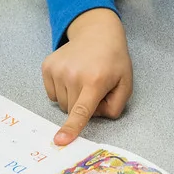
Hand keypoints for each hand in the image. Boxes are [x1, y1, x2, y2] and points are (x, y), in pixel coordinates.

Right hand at [42, 8, 132, 144]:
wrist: (97, 33)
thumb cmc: (113, 61)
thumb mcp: (126, 84)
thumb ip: (115, 107)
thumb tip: (94, 117)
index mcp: (95, 81)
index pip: (81, 110)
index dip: (71, 127)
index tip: (60, 141)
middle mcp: (73, 75)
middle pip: (71, 110)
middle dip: (83, 106)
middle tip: (94, 88)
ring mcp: (57, 69)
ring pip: (60, 103)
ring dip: (71, 98)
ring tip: (83, 79)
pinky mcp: (47, 66)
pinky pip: (51, 93)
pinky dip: (61, 90)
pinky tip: (72, 76)